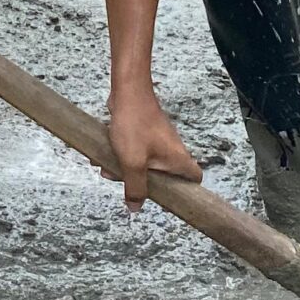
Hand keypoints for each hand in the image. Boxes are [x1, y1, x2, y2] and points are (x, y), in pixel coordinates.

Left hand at [104, 82, 200, 209]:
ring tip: (108, 167)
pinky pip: (136, 152)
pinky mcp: (147, 133)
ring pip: (145, 164)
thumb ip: (135, 188)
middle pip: (164, 176)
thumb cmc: (134, 124)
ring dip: (126, 169)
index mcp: (178, 159)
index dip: (185, 192)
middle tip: (125, 181)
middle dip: (141, 182)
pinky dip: (123, 155)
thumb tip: (135, 207)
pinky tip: (104, 154)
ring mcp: (159, 141)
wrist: (127, 92)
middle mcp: (173, 150)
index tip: (167, 198)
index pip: (195, 179)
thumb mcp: (132, 163)